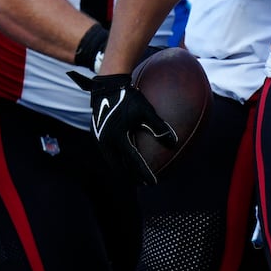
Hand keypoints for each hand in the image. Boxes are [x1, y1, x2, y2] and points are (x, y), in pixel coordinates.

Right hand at [66, 69, 176, 185]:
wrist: (108, 86)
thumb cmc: (129, 97)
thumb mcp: (146, 111)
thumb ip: (159, 127)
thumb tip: (173, 142)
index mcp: (118, 137)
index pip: (134, 161)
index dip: (144, 173)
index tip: (153, 183)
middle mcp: (107, 141)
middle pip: (120, 166)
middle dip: (131, 176)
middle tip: (142, 183)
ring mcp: (100, 138)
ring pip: (112, 161)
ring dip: (122, 169)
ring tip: (133, 175)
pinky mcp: (97, 134)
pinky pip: (108, 152)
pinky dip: (116, 159)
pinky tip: (123, 159)